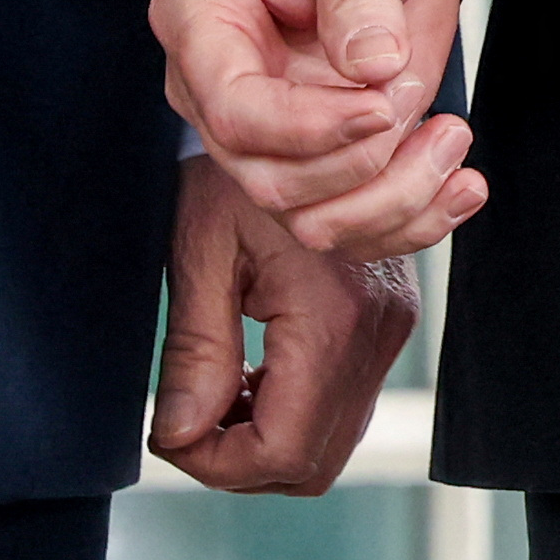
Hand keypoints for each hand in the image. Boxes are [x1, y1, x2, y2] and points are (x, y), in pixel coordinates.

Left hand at [147, 153, 420, 492]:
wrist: (307, 96)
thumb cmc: (240, 162)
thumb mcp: (202, 247)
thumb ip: (196, 349)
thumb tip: (179, 433)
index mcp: (333, 317)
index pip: (280, 450)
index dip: (212, 463)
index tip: (168, 430)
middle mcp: (378, 332)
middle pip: (311, 462)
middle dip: (238, 460)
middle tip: (183, 418)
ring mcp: (391, 328)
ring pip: (331, 441)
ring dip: (265, 436)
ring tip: (214, 386)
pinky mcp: (388, 319)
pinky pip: (343, 402)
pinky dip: (292, 408)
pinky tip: (249, 367)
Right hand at [150, 0, 484, 259]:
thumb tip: (371, 68)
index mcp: (201, 20)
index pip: (235, 112)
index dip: (310, 128)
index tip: (380, 106)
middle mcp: (220, 87)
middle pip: (272, 182)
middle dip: (360, 163)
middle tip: (415, 92)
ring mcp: (269, 128)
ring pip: (315, 219)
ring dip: (395, 199)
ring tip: (452, 138)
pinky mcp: (319, 151)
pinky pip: (356, 219)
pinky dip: (414, 216)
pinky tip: (461, 183)